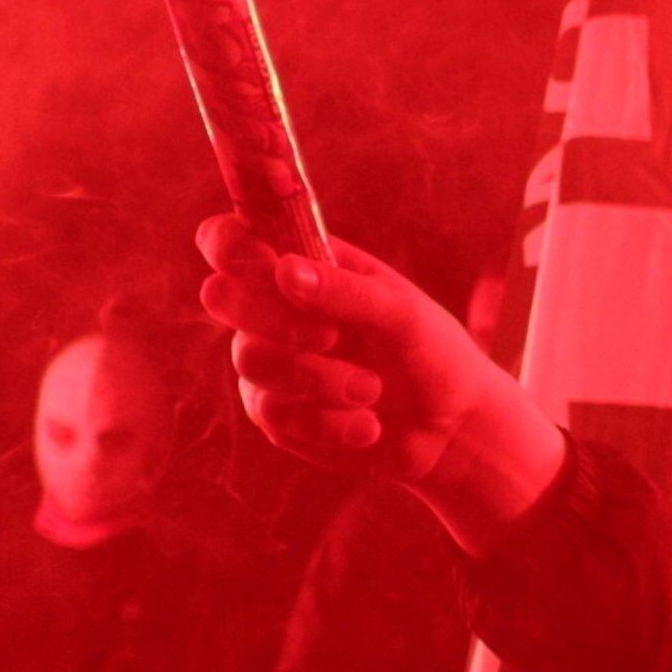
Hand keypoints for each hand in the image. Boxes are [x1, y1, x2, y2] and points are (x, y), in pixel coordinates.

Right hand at [194, 219, 564, 548]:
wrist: (452, 432)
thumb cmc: (433, 356)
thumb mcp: (404, 315)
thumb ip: (347, 291)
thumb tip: (284, 270)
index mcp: (302, 266)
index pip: (230, 239)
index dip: (228, 245)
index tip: (265, 265)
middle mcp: (273, 310)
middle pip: (220, 296)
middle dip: (273, 318)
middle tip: (332, 337)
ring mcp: (268, 363)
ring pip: (251, 361)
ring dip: (319, 379)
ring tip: (373, 390)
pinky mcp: (276, 415)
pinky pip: (274, 415)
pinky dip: (329, 424)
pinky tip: (370, 427)